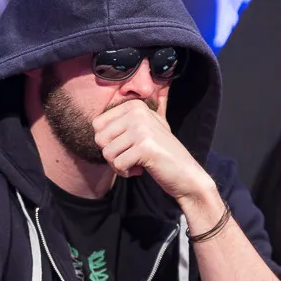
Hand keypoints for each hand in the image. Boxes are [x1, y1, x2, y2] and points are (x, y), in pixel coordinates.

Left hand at [93, 100, 212, 199]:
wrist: (186, 174)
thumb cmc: (161, 155)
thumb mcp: (144, 130)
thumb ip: (122, 123)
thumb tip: (94, 124)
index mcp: (135, 106)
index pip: (97, 124)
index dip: (108, 142)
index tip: (126, 147)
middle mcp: (138, 113)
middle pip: (99, 139)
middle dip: (111, 155)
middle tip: (130, 158)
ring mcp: (142, 129)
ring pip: (107, 153)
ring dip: (118, 165)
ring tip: (135, 164)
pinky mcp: (144, 147)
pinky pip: (117, 164)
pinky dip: (125, 172)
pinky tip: (140, 170)